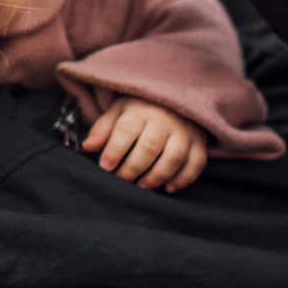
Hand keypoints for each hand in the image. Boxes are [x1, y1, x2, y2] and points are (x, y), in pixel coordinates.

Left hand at [81, 96, 207, 191]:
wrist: (175, 100)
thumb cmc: (141, 110)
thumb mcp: (119, 112)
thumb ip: (103, 129)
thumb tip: (88, 146)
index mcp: (140, 110)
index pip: (126, 130)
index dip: (114, 150)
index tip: (105, 166)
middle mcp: (164, 119)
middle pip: (149, 146)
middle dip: (133, 168)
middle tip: (121, 180)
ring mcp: (184, 131)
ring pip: (173, 157)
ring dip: (157, 176)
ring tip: (142, 186)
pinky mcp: (199, 143)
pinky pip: (195, 163)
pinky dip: (182, 179)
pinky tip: (168, 187)